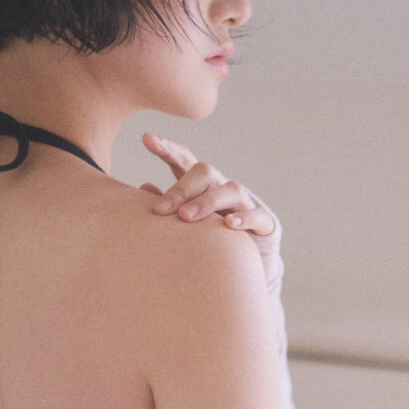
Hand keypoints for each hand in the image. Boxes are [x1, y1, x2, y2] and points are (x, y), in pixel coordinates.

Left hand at [140, 131, 275, 235]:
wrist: (248, 268)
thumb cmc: (209, 241)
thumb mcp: (186, 223)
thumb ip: (167, 205)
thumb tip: (142, 188)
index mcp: (201, 187)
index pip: (184, 161)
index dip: (168, 149)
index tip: (147, 139)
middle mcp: (222, 189)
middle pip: (205, 172)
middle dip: (181, 189)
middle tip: (160, 209)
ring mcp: (246, 204)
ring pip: (231, 190)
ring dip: (207, 202)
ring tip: (187, 217)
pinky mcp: (265, 223)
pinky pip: (258, 216)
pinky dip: (244, 218)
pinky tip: (229, 224)